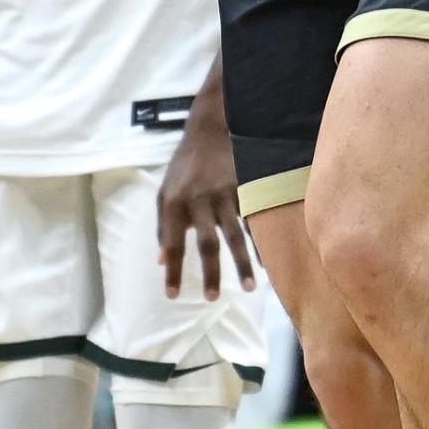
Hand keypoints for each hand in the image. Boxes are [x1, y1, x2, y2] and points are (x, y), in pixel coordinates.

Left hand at [158, 113, 255, 302]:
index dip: (172, 271)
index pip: (172, 244)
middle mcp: (199, 200)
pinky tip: (267, 262)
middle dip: (211, 273)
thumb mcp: (164, 192)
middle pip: (207, 244)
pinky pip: (252, 220)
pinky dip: (260, 243)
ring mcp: (224, 193)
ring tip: (250, 288)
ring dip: (242, 264)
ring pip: (235, 235)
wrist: (209, 129)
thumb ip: (164, 227)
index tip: (174, 296)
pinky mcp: (243, 187)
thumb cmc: (184, 167)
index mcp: (175, 202)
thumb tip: (161, 261)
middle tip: (212, 298)